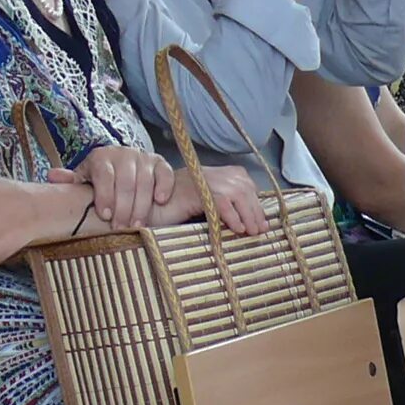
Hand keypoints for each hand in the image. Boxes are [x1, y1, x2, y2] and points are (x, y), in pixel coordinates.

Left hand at [50, 147, 174, 229]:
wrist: (133, 175)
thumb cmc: (105, 185)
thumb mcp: (87, 183)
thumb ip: (72, 182)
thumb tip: (51, 176)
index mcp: (100, 157)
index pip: (103, 174)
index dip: (105, 195)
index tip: (104, 216)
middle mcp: (122, 152)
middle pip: (125, 180)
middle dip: (123, 207)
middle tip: (121, 228)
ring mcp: (143, 157)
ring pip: (144, 180)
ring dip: (141, 205)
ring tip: (137, 225)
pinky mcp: (161, 163)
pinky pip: (164, 173)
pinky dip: (163, 187)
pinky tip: (159, 201)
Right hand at [151, 163, 271, 237]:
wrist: (144, 210)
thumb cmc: (170, 213)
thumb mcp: (201, 208)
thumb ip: (221, 209)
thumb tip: (249, 223)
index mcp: (212, 173)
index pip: (244, 183)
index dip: (255, 203)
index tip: (261, 222)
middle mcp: (208, 172)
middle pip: (244, 187)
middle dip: (255, 210)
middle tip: (259, 230)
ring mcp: (200, 179)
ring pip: (237, 192)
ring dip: (247, 214)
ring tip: (250, 232)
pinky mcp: (194, 190)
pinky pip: (221, 200)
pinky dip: (232, 215)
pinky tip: (236, 228)